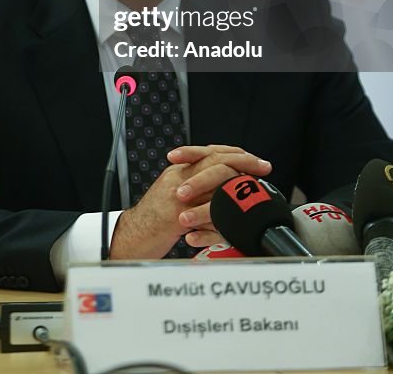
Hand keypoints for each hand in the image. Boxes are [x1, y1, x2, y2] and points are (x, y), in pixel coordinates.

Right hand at [109, 144, 270, 258]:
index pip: (213, 153)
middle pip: (215, 158)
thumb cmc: (154, 222)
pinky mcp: (175, 215)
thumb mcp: (176, 198)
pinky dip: (224, 209)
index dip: (237, 154)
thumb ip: (197, 190)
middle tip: (263, 167)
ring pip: (212, 176)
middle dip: (244, 161)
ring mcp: (177, 195)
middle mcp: (179, 177)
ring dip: (239, 180)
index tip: (258, 161)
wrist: (129, 239)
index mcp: (180, 171)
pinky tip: (239, 213)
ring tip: (256, 187)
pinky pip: (204, 208)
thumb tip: (227, 189)